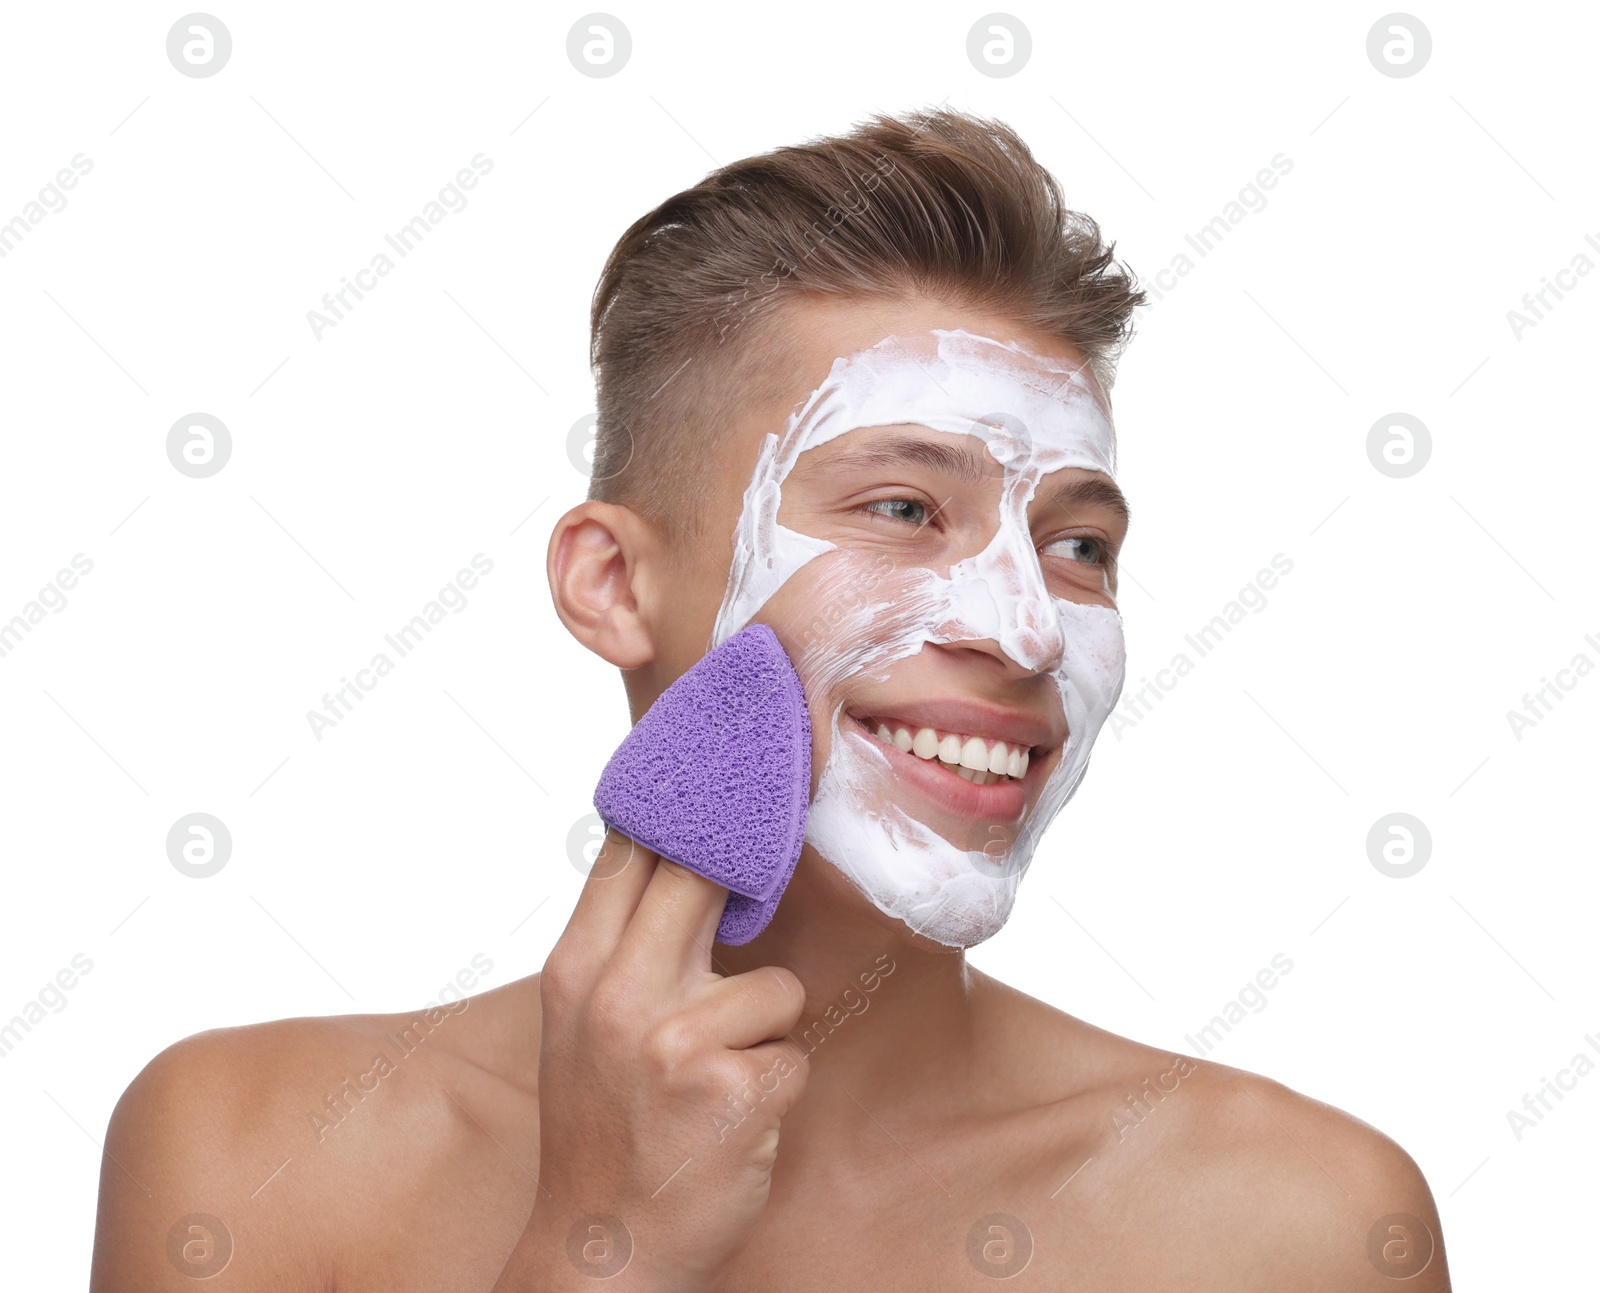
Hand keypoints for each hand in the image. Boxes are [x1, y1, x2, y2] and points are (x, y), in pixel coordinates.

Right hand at [495, 830, 810, 1290]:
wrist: (600, 1255)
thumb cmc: (601, 1129)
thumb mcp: (580, 1024)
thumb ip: (622, 945)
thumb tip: (682, 858)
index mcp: (577, 969)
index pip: (635, 850)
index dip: (688, 804)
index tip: (727, 767)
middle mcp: (620, 992)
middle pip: (711, 878)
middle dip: (750, 880)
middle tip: (768, 878)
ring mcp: (677, 1040)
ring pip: (777, 987)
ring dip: (766, 1034)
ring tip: (719, 1080)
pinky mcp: (734, 1090)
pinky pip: (793, 1055)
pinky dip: (776, 1090)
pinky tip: (732, 1123)